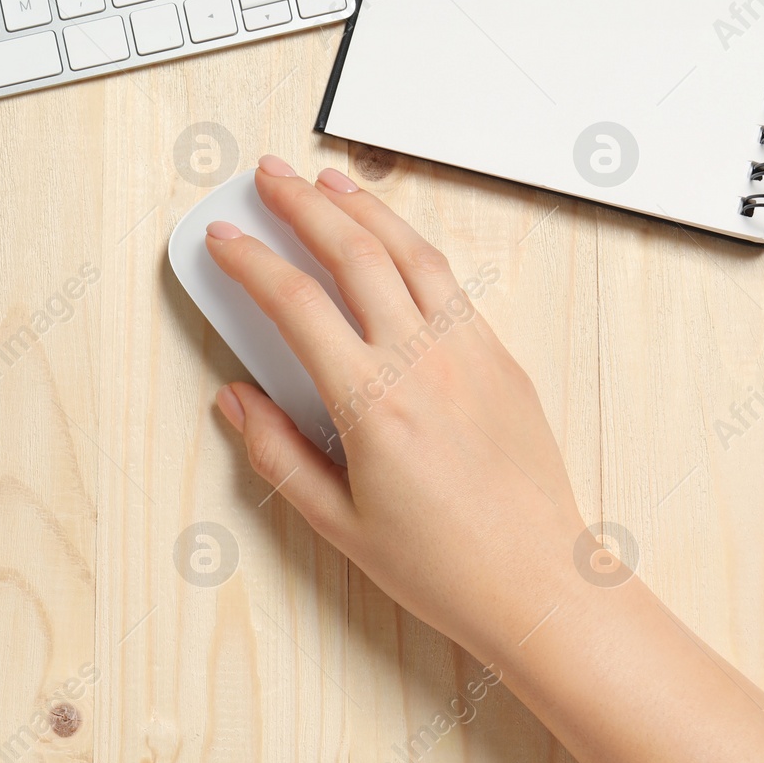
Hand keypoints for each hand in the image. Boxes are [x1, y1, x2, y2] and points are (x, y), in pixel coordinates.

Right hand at [206, 156, 582, 661]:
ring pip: (409, 253)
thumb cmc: (444, 565)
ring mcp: (468, 353)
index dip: (250, 262)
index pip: (294, 305)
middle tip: (268, 178)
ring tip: (328, 182)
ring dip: (363, 208)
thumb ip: (276, 454)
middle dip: (302, 206)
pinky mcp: (501, 360)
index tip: (223, 240)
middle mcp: (422, 363)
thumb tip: (236, 401)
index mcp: (372, 403)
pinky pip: (449, 284)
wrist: (540, 584)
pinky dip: (411, 246)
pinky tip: (392, 238)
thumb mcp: (336, 522)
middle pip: (352, 254)